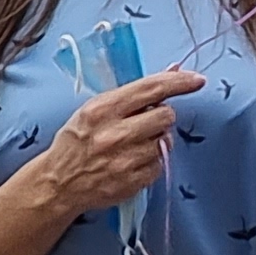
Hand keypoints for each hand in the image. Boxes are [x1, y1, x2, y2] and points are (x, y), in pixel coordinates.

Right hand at [39, 70, 205, 225]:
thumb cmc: (78, 141)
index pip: (151, 89)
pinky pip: (160, 164)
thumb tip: (173, 71)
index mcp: (102, 110)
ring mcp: (124, 160)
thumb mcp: (95, 109)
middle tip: (144, 123)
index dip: (179, 82)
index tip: (197, 80)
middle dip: (161, 116)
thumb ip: (133, 93)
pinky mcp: (133, 182)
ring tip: (132, 145)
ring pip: (165, 140)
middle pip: (166, 115)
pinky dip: (151, 162)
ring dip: (155, 140)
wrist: (58, 183)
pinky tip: (130, 162)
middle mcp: (114, 134)